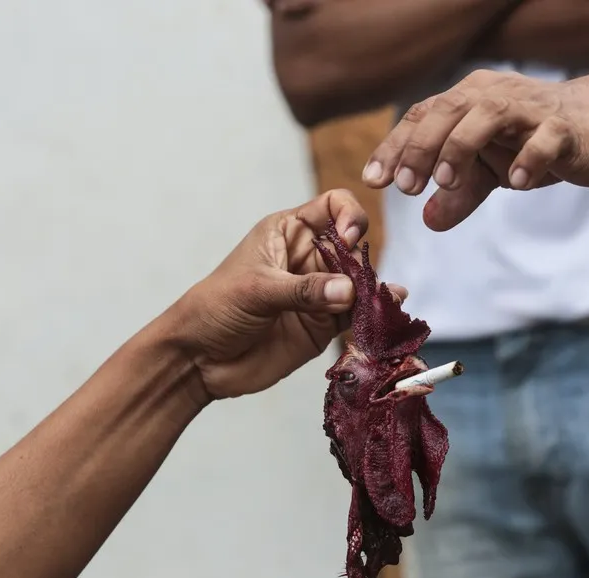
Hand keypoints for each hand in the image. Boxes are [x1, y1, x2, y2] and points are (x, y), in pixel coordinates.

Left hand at [169, 189, 406, 399]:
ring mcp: (320, 292)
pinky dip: (375, 315)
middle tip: (363, 286)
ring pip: (362, 283)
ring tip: (384, 303)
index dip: (348, 216)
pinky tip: (388, 315)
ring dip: (375, 290)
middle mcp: (310, 258)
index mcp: (289, 233)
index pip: (333, 206)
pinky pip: (358, 315)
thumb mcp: (256, 290)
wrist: (200, 359)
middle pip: (354, 248)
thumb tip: (349, 290)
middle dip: (364, 262)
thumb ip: (303, 290)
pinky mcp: (325, 324)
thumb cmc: (216, 309)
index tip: (348, 239)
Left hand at [361, 69, 588, 230]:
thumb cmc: (535, 141)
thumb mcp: (490, 171)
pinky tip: (516, 182)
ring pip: (489, 116)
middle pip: (448, 111)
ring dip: (462, 147)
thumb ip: (459, 195)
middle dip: (421, 148)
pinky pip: (545, 138)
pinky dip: (529, 157)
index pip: (423, 117)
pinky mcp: (565, 129)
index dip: (395, 148)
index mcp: (469, 100)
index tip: (373, 181)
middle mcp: (494, 96)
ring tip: (448, 182)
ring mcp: (531, 110)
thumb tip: (428, 222)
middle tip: (405, 187)